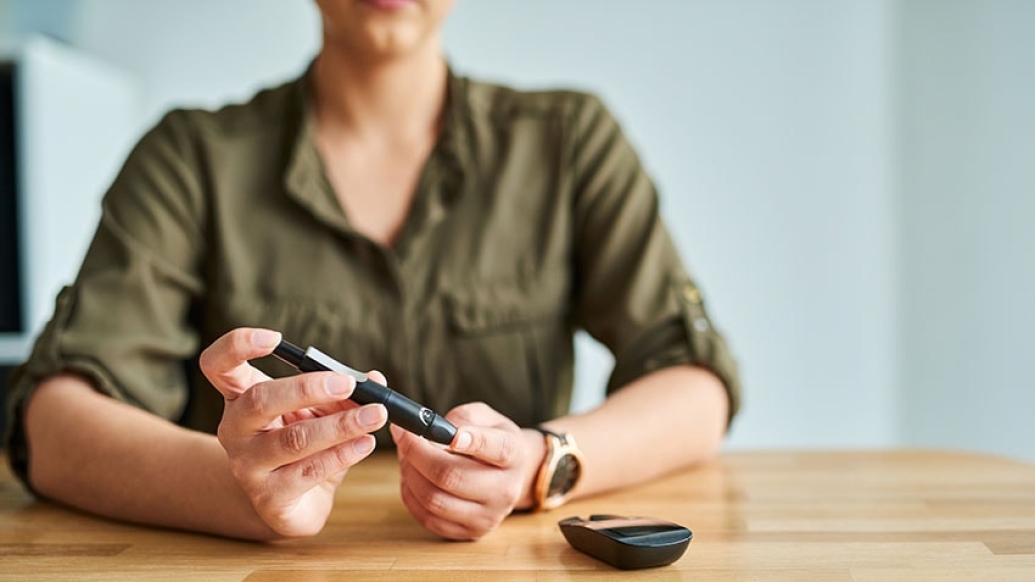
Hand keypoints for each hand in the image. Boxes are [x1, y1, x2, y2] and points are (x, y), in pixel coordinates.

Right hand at [200, 328, 388, 536]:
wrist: (292, 503)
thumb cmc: (303, 446)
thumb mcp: (319, 412)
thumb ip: (341, 393)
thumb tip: (374, 380)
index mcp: (239, 397)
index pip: (218, 364)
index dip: (238, 345)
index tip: (276, 338)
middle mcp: (235, 430)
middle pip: (259, 400)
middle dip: (307, 388)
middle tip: (348, 384)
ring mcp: (247, 466)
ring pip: (293, 439)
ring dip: (340, 425)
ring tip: (374, 415)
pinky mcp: (269, 497)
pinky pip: (309, 470)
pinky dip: (343, 454)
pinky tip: (365, 443)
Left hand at [391, 402, 545, 539]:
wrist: (512, 473)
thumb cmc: (492, 439)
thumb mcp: (487, 417)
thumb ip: (463, 417)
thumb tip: (431, 430)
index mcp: (514, 454)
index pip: (496, 449)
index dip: (472, 440)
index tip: (450, 434)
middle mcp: (505, 489)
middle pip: (451, 476)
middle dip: (416, 453)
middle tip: (403, 436)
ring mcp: (488, 515)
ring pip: (434, 499)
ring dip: (409, 474)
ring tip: (405, 457)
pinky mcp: (471, 531)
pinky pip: (428, 518)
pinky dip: (411, 496)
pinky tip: (411, 478)